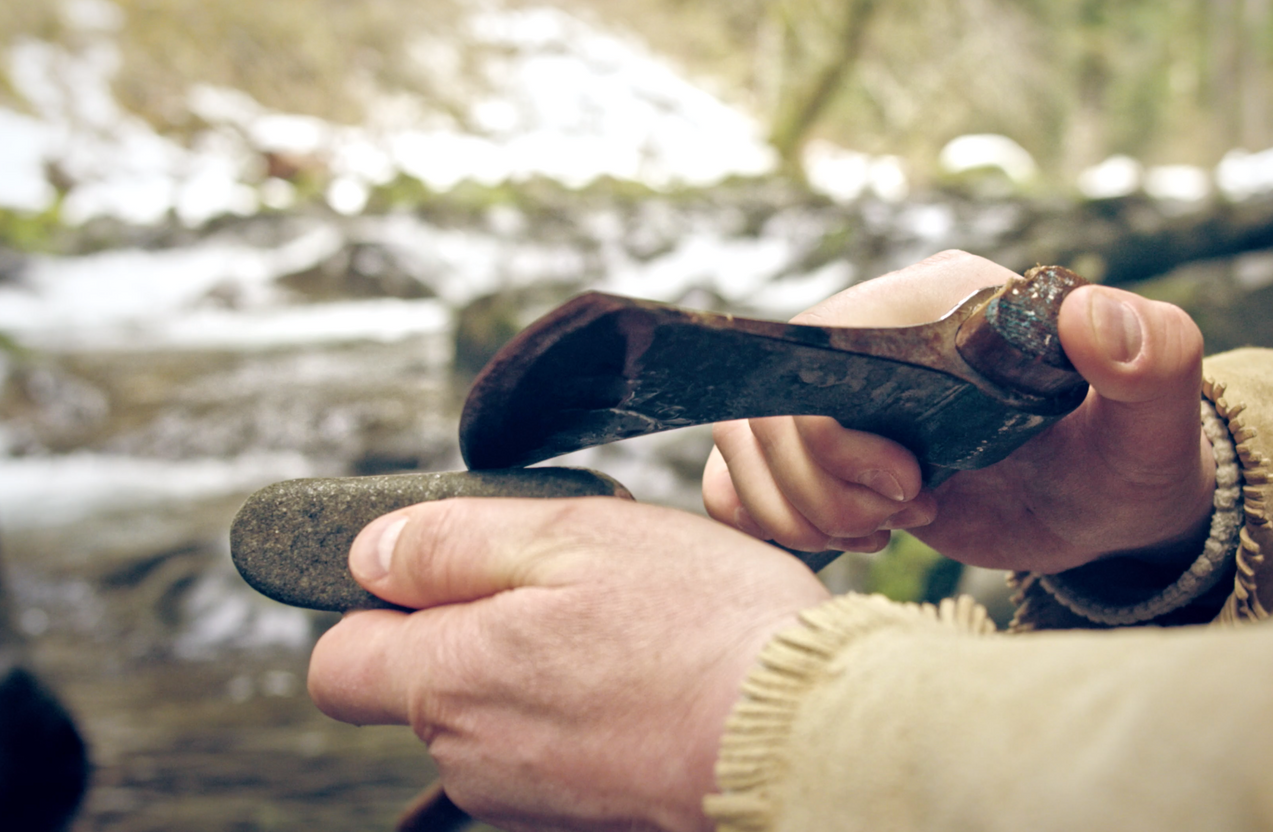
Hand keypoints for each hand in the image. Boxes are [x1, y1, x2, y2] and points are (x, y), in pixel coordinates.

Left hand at [307, 497, 829, 831]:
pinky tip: (653, 683)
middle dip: (474, 633)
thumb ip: (454, 543)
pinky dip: (586, 715)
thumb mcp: (575, 537)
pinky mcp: (587, 818)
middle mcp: (475, 760)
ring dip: (539, 671)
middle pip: (425, 690)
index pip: (339, 664)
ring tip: (630, 633)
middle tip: (571, 588)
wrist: (809, 737)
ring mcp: (531, 801)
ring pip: (496, 721)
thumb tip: (370, 552)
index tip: (446, 576)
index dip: (378, 608)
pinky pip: (555, 754)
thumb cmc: (702, 626)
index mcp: (453, 682)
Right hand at [702, 250, 1214, 574]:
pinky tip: (851, 539)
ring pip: (743, 443)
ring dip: (801, 510)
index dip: (842, 436)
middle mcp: (873, 332)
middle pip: (769, 407)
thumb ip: (1153, 357)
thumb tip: (1087, 314)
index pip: (823, 351)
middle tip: (911, 512)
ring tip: (885, 528)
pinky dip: (771, 520)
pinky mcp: (821, 448)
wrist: (1102, 506)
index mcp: (936, 298)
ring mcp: (839, 392)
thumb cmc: (1130, 457)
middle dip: (826, 487)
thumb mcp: (1155, 419)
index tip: (914, 487)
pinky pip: (734, 476)